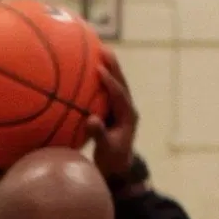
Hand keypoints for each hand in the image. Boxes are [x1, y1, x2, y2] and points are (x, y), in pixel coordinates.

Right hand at [84, 48, 138, 179]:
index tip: (99, 69)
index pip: (120, 95)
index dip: (110, 82)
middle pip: (121, 83)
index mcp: (128, 117)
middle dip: (114, 66)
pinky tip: (90, 69)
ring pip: (116, 84)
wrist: (118, 170)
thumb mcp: (106, 150)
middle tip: (104, 49)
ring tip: (99, 50)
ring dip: (110, 68)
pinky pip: (108, 90)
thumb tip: (91, 120)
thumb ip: (99, 135)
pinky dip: (101, 79)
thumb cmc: (112, 161)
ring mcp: (121, 109)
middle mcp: (127, 109)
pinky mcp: (114, 111)